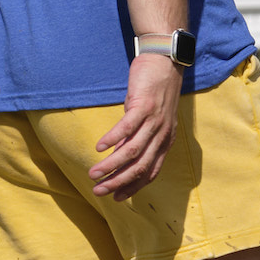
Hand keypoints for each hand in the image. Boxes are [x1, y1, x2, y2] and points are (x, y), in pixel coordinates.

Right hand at [89, 53, 181, 199]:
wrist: (166, 61)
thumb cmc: (156, 91)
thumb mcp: (151, 120)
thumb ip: (138, 138)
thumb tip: (117, 156)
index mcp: (165, 141)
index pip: (150, 172)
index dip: (133, 187)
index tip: (116, 198)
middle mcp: (162, 134)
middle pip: (140, 167)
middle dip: (118, 182)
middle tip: (98, 191)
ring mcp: (154, 120)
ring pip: (132, 151)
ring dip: (111, 166)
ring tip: (93, 174)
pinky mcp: (144, 105)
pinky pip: (127, 127)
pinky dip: (112, 139)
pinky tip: (99, 148)